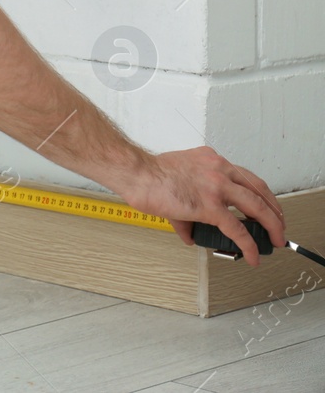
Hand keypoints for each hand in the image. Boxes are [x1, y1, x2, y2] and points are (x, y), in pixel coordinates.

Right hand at [118, 147, 286, 267]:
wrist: (135, 173)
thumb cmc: (148, 173)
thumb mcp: (175, 177)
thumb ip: (187, 203)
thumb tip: (188, 231)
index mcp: (211, 160)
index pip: (245, 177)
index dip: (260, 194)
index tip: (265, 205)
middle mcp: (219, 169)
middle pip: (260, 190)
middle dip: (274, 211)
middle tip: (279, 226)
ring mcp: (217, 187)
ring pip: (257, 207)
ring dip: (272, 225)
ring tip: (276, 240)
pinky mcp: (209, 206)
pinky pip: (238, 229)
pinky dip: (249, 244)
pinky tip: (252, 255)